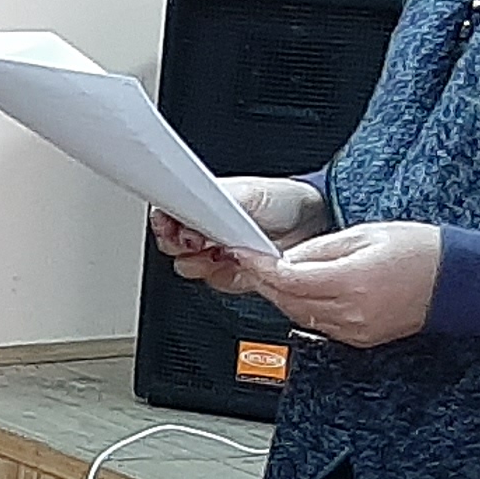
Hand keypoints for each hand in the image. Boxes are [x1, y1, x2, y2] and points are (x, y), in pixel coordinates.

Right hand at [151, 174, 329, 291]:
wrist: (314, 221)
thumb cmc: (282, 200)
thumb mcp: (244, 195)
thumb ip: (210, 205)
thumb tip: (185, 219)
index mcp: (199, 205)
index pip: (165, 217)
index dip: (165, 225)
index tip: (172, 227)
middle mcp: (204, 230)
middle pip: (171, 247)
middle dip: (181, 246)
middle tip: (198, 241)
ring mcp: (219, 254)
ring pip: (190, 269)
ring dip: (204, 263)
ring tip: (224, 251)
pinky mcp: (236, 274)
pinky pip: (218, 283)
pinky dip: (227, 277)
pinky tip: (239, 264)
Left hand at [241, 221, 441, 347]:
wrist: (457, 282)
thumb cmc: (421, 253)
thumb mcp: (365, 234)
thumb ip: (320, 248)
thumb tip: (287, 256)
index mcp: (351, 282)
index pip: (288, 278)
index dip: (260, 266)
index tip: (245, 253)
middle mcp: (350, 312)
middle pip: (287, 301)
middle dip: (265, 281)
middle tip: (253, 261)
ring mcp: (355, 330)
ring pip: (298, 316)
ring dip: (282, 296)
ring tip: (276, 273)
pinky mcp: (360, 339)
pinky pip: (318, 325)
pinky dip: (303, 308)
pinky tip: (303, 291)